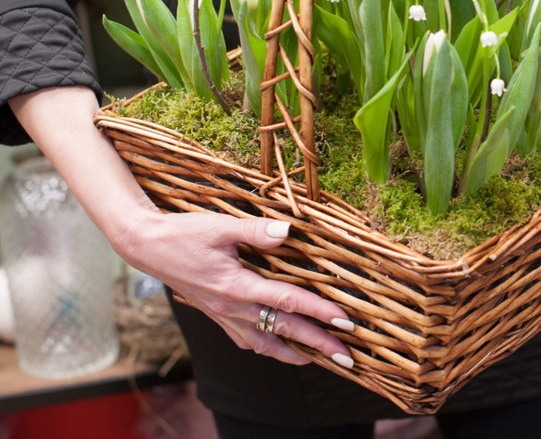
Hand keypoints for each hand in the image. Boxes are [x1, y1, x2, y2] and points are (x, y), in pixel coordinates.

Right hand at [119, 208, 354, 367]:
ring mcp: (223, 315)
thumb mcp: (220, 226)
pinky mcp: (215, 315)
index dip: (318, 311)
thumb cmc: (183, 234)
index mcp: (236, 287)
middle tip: (347, 356)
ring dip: (293, 353)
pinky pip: (246, 339)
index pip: (287, 302)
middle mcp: (232, 308)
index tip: (344, 320)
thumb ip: (255, 230)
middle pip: (283, 331)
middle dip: (318, 345)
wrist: (146, 247)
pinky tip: (276, 347)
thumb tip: (288, 231)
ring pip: (264, 343)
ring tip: (318, 360)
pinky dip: (266, 347)